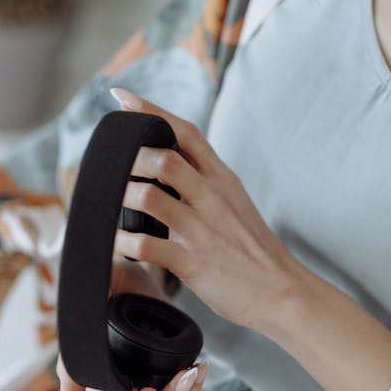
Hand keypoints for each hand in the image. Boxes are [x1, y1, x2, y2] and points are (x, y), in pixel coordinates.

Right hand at [57, 256, 207, 390]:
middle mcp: (120, 383)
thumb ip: (74, 352)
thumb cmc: (103, 284)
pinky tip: (201, 365)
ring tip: (194, 370)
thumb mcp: (87, 306)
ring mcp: (146, 376)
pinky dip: (195, 384)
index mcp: (95, 377)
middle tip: (181, 379)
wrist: (132, 266)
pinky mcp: (167, 366)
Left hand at [110, 89, 298, 331]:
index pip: (186, 133)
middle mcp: (211, 198)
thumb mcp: (235, 204)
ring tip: (106, 205)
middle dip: (128, 158)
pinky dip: (123, 244)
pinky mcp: (193, 262)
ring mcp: (202, 229)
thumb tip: (171, 167)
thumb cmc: (254, 251)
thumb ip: (205, 184)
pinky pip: (147, 247)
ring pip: (149, 198)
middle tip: (107, 168)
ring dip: (121, 199)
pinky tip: (115, 244)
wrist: (284, 292)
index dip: (152, 112)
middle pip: (163, 159)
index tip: (123, 98)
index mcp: (222, 180)